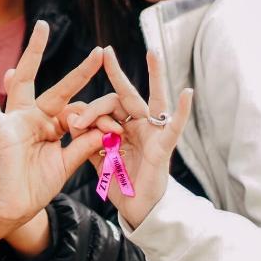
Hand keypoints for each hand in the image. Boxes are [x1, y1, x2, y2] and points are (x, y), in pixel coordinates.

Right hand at [0, 21, 104, 226]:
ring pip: (11, 83)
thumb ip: (84, 144)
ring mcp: (13, 122)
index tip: (107, 86)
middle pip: (34, 77)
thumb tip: (106, 127)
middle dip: (36, 49)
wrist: (13, 212)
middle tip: (43, 23)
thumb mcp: (67, 164)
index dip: (92, 98)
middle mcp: (28, 117)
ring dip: (3, 59)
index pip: (70, 102)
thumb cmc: (35, 190)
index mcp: (46, 125)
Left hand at [70, 47, 192, 227]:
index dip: (90, 111)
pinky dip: (182, 111)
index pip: (105, 107)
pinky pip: (175, 127)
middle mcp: (139, 124)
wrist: (136, 208)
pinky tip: (187, 93)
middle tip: (106, 51)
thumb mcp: (98, 157)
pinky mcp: (164, 147)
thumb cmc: (120, 181)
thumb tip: (73, 119)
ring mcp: (154, 133)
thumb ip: (87, 139)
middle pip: (125, 95)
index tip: (74, 123)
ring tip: (154, 53)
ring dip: (155, 75)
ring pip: (154, 100)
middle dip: (116, 73)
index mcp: (122, 125)